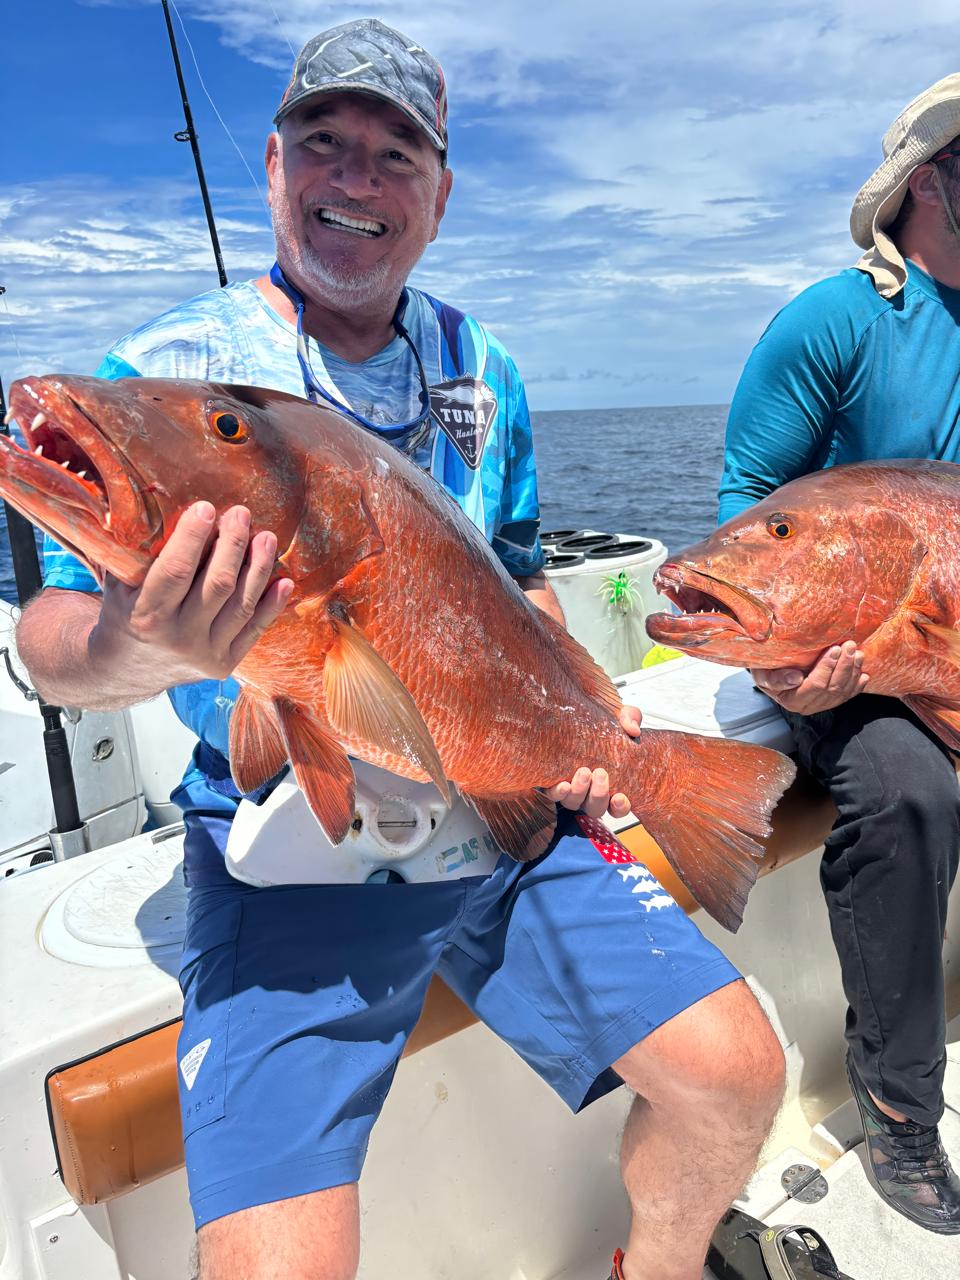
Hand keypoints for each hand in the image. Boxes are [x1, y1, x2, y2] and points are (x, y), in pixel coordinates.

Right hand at [90, 502, 293, 686]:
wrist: (125, 670)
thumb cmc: (124, 613)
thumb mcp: (119, 584)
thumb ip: (132, 552)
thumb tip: (148, 497)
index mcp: (146, 616)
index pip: (175, 571)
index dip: (193, 537)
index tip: (207, 507)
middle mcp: (178, 638)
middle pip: (218, 584)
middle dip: (233, 544)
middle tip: (241, 513)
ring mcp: (205, 654)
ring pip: (241, 605)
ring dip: (258, 568)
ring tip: (267, 537)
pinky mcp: (225, 664)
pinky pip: (254, 630)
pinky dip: (272, 605)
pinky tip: (284, 580)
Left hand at [545, 703, 641, 819]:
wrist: (574, 718)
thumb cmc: (602, 724)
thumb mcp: (620, 717)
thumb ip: (630, 719)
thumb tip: (633, 729)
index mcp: (612, 783)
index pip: (618, 807)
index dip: (620, 807)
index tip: (620, 797)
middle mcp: (590, 792)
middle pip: (596, 808)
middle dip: (599, 795)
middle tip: (601, 773)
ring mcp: (572, 789)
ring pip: (575, 804)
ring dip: (579, 792)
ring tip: (583, 772)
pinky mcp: (553, 782)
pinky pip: (553, 795)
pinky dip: (558, 792)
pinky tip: (562, 784)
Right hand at [752, 641, 867, 714]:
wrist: (769, 671)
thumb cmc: (765, 669)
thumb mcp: (762, 673)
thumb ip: (775, 679)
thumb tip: (795, 679)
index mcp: (792, 701)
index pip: (815, 686)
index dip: (827, 668)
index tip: (834, 649)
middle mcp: (808, 707)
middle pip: (832, 689)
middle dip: (844, 666)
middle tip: (850, 646)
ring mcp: (820, 705)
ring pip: (842, 692)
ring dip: (853, 672)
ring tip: (857, 653)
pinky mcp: (829, 701)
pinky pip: (847, 695)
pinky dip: (857, 685)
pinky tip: (862, 673)